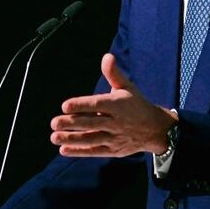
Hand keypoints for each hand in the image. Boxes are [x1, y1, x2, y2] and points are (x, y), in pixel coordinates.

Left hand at [50, 53, 176, 156]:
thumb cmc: (136, 104)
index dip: (81, 105)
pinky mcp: (113, 150)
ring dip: (72, 139)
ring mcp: (114, 138)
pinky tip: (63, 150)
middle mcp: (116, 122)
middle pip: (91, 123)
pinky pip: (94, 151)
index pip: (97, 105)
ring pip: (91, 139)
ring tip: (54, 137)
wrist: (156, 129)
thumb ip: (113, 74)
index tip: (65, 106)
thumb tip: (107, 57)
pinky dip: (79, 151)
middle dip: (71, 123)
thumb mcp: (127, 87)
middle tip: (54, 123)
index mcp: (117, 105)